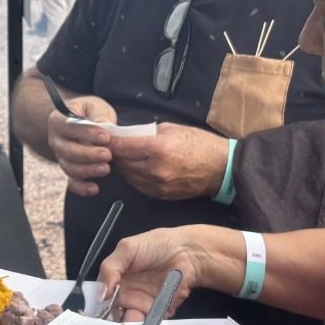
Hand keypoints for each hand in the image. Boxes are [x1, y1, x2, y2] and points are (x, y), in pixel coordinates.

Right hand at [45, 95, 116, 196]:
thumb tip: (102, 125)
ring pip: (69, 167)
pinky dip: (81, 188)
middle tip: (107, 155)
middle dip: (88, 155)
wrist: (83, 124)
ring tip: (106, 169)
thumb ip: (98, 115)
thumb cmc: (89, 113)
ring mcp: (61, 157)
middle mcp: (55, 140)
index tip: (106, 137)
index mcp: (58, 121)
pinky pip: (71, 182)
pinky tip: (95, 188)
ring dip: (88, 170)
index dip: (87, 133)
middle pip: (67, 151)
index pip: (69, 127)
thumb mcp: (95, 106)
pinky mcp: (69, 170)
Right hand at [95, 226, 217, 320]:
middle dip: (112, 322)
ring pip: (131, 322)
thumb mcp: (127, 249)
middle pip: (113, 314)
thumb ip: (109, 269)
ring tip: (132, 322)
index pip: (101, 297)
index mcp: (116, 279)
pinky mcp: (160, 312)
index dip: (97, 307)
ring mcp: (143, 304)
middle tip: (113, 323)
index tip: (96, 315)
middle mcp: (127, 293)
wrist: (188, 252)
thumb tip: (102, 295)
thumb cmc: (156, 245)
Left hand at [109, 123, 227, 200]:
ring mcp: (158, 186)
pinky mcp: (161, 195)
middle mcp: (155, 170)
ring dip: (122, 167)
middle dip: (114, 154)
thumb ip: (147, 133)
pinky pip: (139, 186)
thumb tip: (128, 135)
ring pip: (128, 177)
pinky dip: (134, 177)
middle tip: (110, 146)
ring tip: (122, 157)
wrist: (221, 168)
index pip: (123, 147)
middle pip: (122, 164)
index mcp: (157, 149)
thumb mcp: (172, 129)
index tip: (103, 138)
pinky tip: (135, 168)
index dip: (110, 142)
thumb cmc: (200, 144)